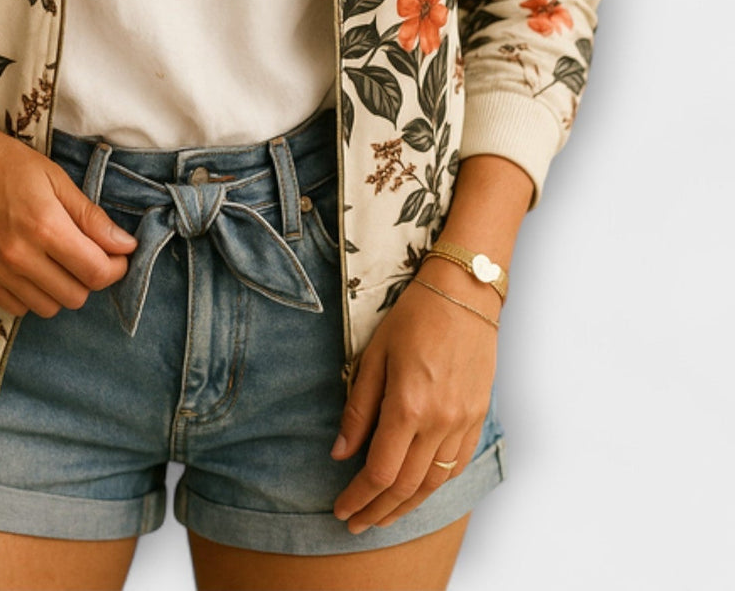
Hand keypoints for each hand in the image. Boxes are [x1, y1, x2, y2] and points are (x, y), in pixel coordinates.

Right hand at [0, 93, 138, 319]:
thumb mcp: (53, 176)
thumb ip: (89, 216)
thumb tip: (124, 244)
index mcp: (45, 227)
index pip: (97, 272)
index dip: (117, 266)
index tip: (119, 252)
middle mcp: (20, 258)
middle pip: (76, 296)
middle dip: (92, 276)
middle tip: (90, 252)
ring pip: (48, 307)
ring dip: (64, 288)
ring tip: (61, 259)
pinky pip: (17, 308)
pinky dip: (33, 295)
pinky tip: (34, 267)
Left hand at [330, 257, 499, 532]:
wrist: (465, 294)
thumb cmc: (413, 317)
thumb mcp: (373, 355)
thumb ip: (358, 408)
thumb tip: (340, 452)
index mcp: (408, 406)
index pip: (379, 471)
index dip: (357, 497)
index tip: (340, 509)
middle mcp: (440, 422)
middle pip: (406, 487)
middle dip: (378, 511)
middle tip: (355, 524)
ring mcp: (464, 422)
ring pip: (434, 483)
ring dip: (406, 506)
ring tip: (383, 516)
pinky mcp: (478, 417)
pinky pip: (456, 465)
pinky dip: (435, 485)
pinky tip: (418, 489)